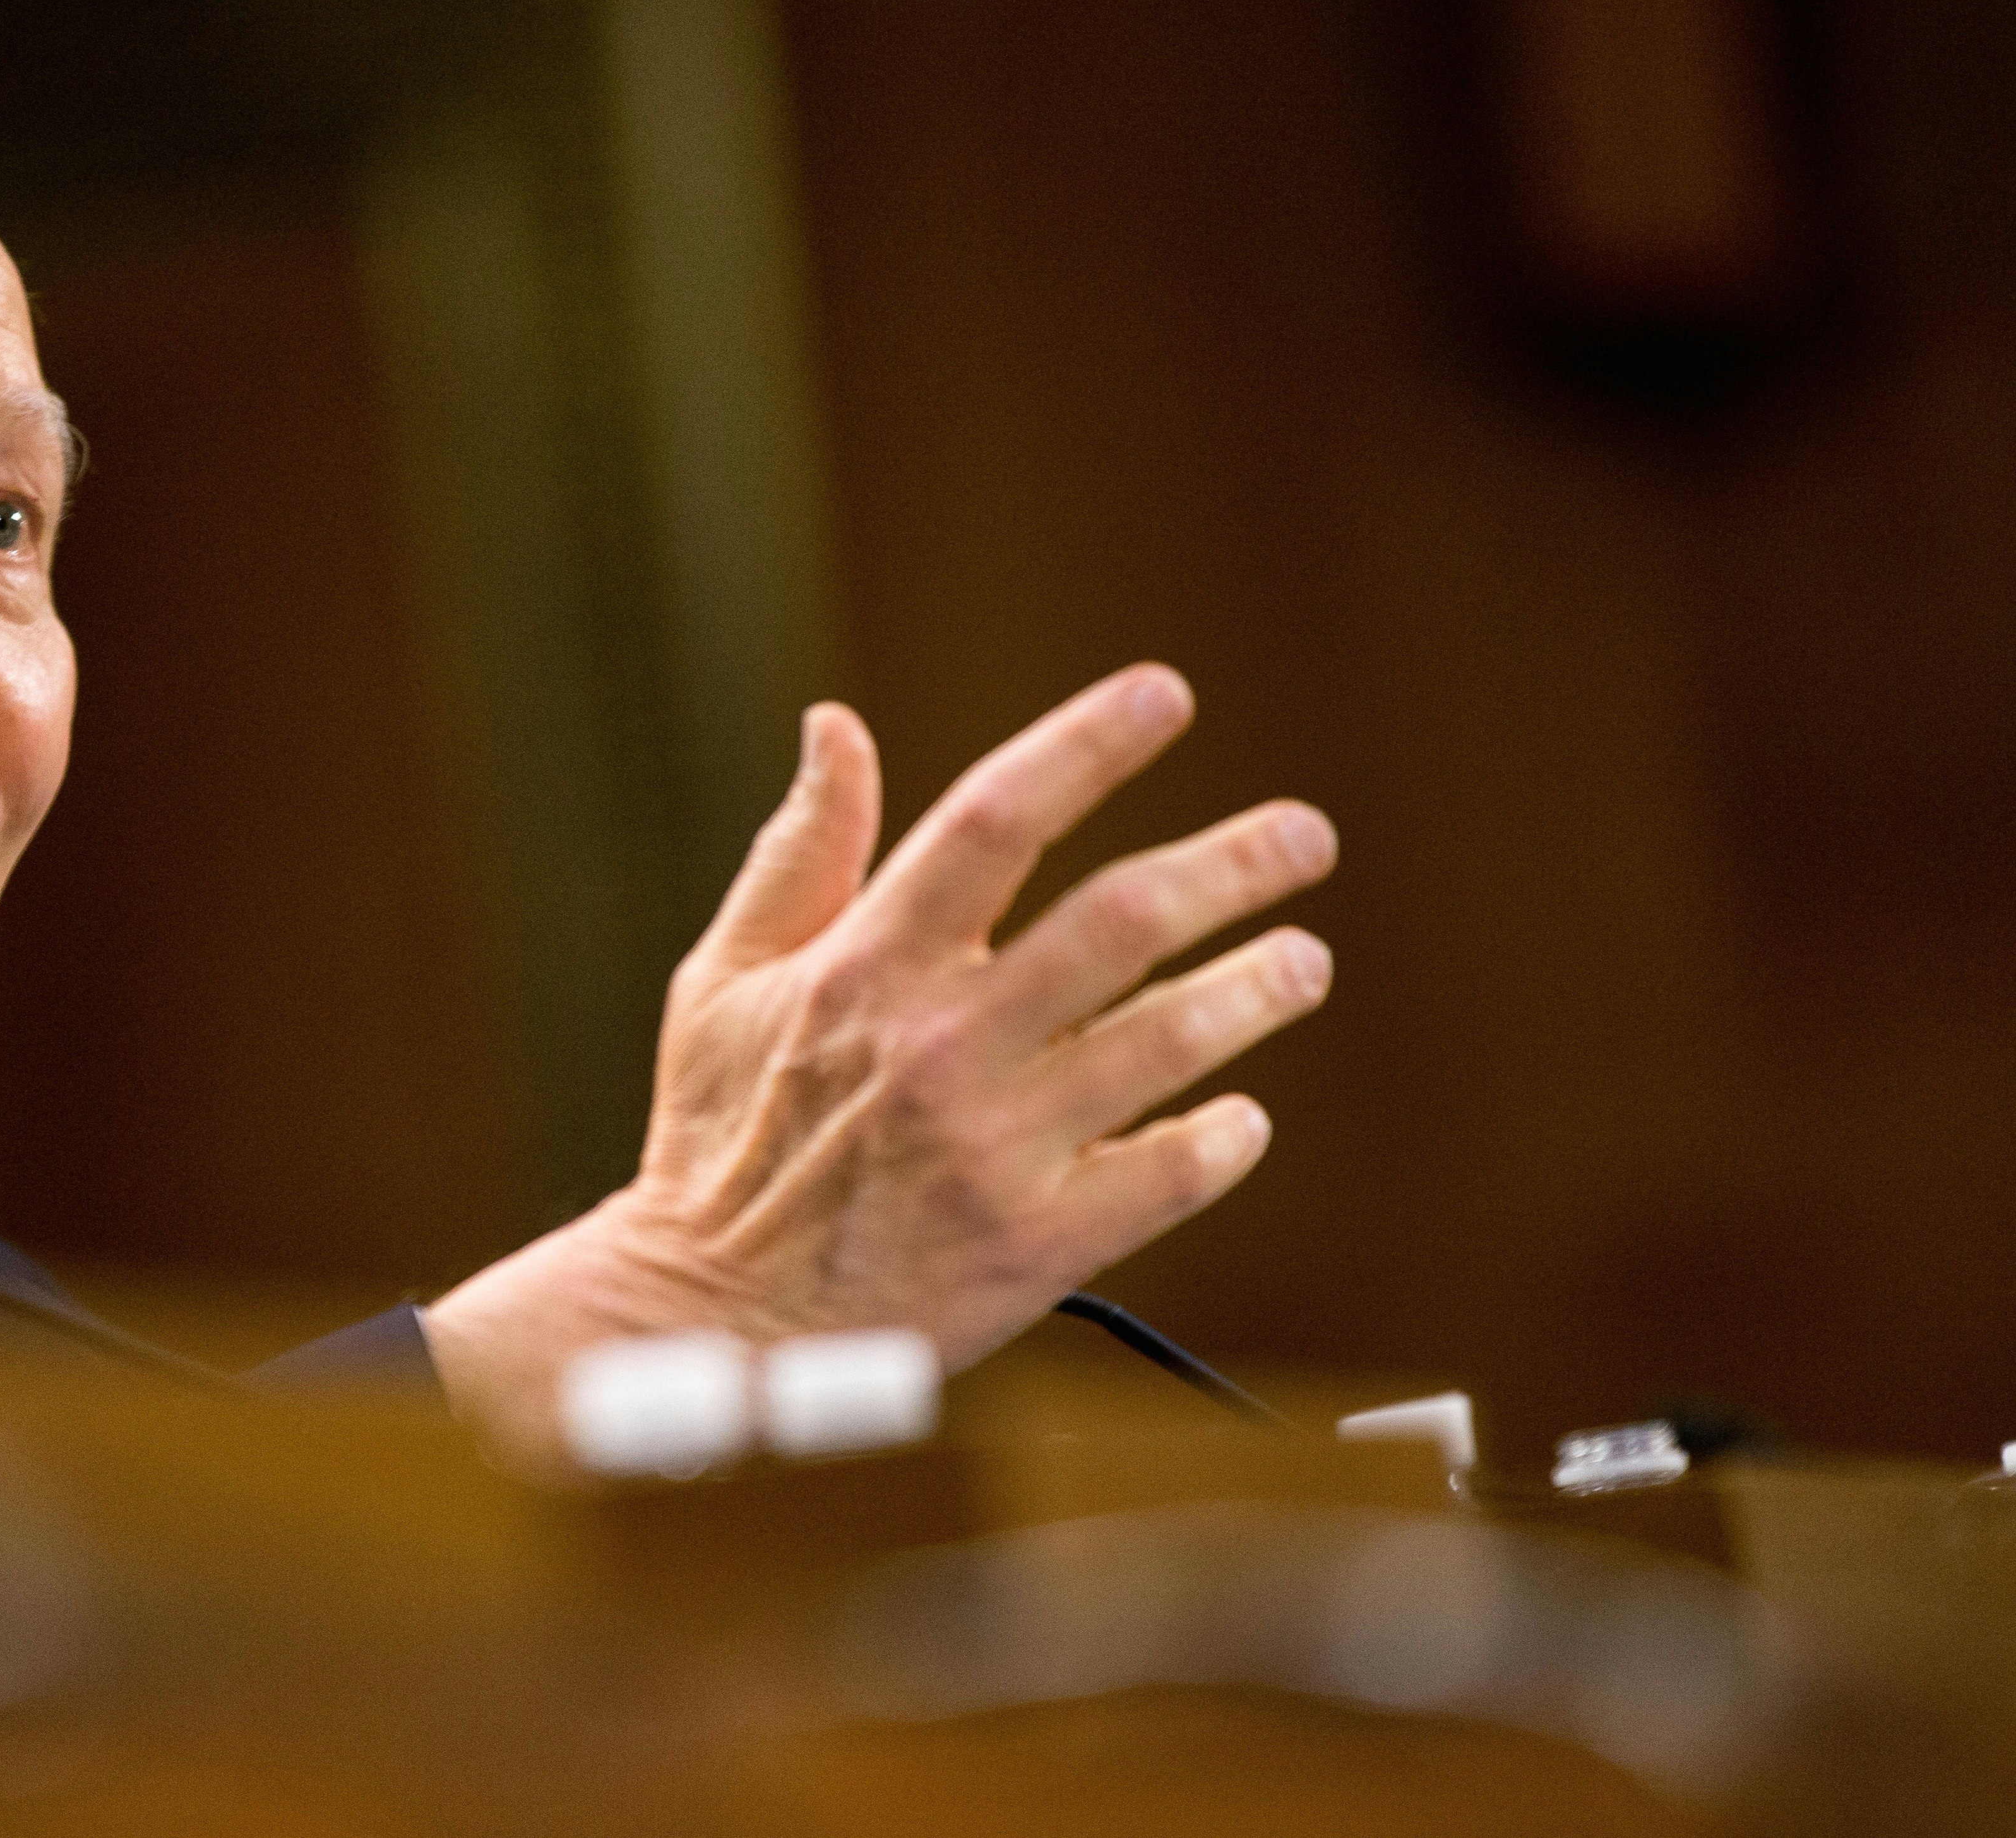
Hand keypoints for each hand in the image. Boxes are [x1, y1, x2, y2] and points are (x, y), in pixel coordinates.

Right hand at [419, 664, 1336, 1470]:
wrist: (711, 1322)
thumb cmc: (718, 1142)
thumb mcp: (724, 982)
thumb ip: (799, 854)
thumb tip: (835, 726)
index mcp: (863, 969)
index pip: (994, 819)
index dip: (1088, 746)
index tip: (1168, 694)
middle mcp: (938, 1046)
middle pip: (1121, 922)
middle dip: (1233, 866)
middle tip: (1304, 839)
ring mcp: (990, 1148)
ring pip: (1166, 1041)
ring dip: (1255, 990)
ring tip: (1303, 962)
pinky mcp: (1031, 1246)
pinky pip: (1166, 1176)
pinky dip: (1221, 1139)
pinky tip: (1242, 1115)